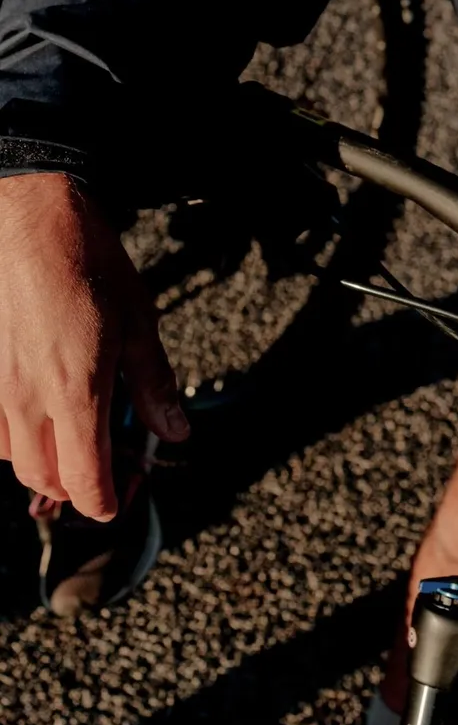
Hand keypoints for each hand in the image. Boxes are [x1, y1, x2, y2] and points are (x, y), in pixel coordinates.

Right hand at [0, 172, 187, 520]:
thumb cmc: (86, 262)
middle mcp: (28, 401)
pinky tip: (42, 410)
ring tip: (76, 437)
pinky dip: (18, 437)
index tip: (121, 497)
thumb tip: (175, 431)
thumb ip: (153, 385)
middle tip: (108, 464)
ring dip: (46, 463)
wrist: (30, 221)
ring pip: (14, 460)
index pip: (84, 482)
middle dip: (78, 486)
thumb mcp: (138, 321)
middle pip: (45, 482)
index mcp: (75, 394)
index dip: (105, 502)